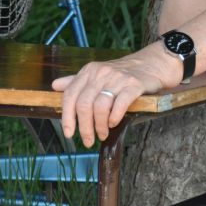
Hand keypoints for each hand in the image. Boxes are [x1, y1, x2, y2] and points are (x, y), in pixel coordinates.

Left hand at [52, 44, 180, 146]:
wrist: (151, 65)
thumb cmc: (120, 74)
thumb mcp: (96, 74)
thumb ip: (75, 81)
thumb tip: (55, 86)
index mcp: (88, 71)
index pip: (70, 95)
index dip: (67, 117)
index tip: (69, 133)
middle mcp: (100, 73)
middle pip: (84, 104)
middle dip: (84, 127)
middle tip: (88, 140)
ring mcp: (117, 78)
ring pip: (100, 106)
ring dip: (99, 126)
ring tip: (102, 134)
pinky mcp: (134, 84)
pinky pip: (120, 104)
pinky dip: (114, 118)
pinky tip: (113, 123)